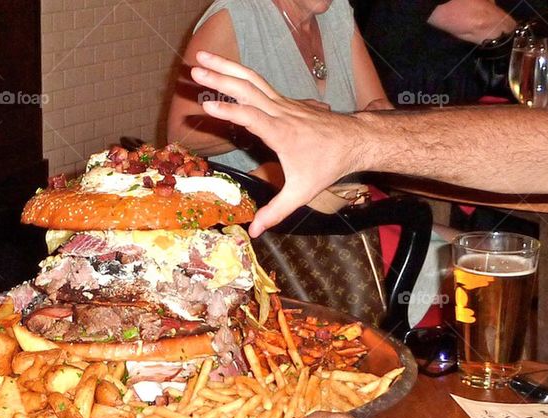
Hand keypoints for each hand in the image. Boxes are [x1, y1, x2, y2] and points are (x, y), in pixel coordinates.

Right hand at [192, 51, 364, 236]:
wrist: (354, 140)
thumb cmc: (327, 165)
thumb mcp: (302, 193)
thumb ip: (276, 211)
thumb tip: (253, 232)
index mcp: (281, 132)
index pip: (251, 117)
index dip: (229, 112)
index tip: (206, 106)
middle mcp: (280, 112)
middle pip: (247, 87)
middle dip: (219, 76)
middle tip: (193, 67)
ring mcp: (282, 102)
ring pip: (251, 78)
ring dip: (225, 65)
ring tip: (200, 55)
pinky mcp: (283, 100)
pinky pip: (257, 83)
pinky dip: (237, 74)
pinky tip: (222, 69)